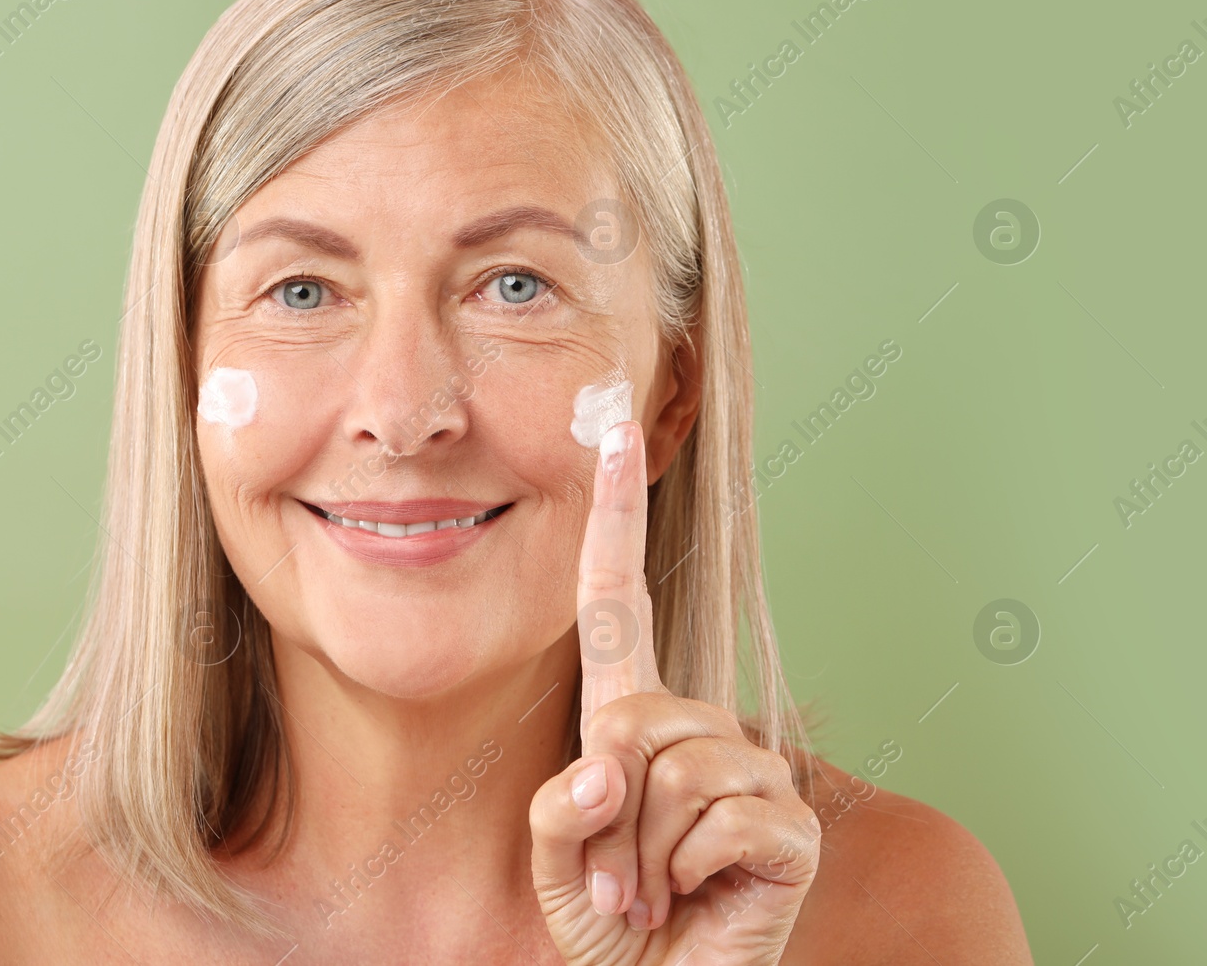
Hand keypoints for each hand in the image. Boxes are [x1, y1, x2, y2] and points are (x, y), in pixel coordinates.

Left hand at [530, 420, 820, 964]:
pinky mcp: (791, 823)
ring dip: (645, 855)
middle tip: (619, 877)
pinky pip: (726, 820)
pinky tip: (699, 900)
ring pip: (676, 772)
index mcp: (632, 716)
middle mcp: (699, 727)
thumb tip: (613, 764)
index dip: (614, 514)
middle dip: (608, 815)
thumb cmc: (607, 921)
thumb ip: (565, 806)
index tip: (607, 430)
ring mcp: (753, 770)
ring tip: (655, 893)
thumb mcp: (556, 855)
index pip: (621, 597)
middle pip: (633, 719)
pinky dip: (692, 875)